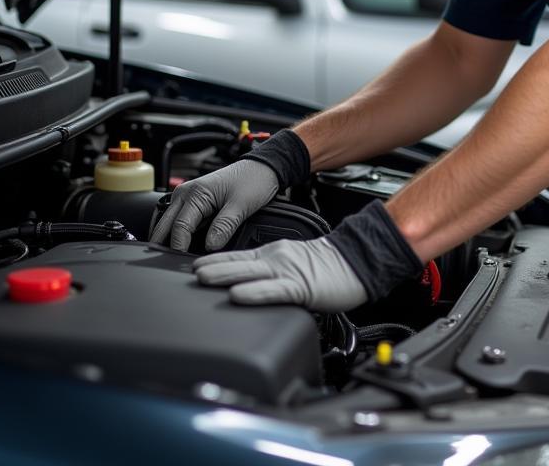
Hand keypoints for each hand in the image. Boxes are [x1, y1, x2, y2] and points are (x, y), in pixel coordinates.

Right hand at [150, 159, 279, 251]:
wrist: (262, 168)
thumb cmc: (253, 181)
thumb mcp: (242, 205)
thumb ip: (224, 226)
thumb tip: (209, 247)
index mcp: (195, 193)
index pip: (179, 227)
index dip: (180, 247)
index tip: (183, 263)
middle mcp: (185, 194)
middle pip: (165, 227)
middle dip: (166, 246)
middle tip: (172, 264)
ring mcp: (187, 198)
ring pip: (169, 225)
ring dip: (170, 240)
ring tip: (177, 258)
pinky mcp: (192, 203)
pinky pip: (179, 222)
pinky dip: (179, 234)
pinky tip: (186, 247)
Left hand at [193, 237, 367, 310]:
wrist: (358, 260)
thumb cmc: (330, 266)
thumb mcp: (294, 263)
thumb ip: (273, 272)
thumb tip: (249, 282)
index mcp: (275, 254)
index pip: (240, 255)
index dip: (216, 260)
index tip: (194, 265)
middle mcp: (277, 259)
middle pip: (239, 262)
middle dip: (213, 267)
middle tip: (190, 272)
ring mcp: (288, 272)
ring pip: (251, 273)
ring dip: (226, 275)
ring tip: (204, 278)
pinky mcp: (301, 287)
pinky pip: (273, 291)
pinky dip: (254, 292)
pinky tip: (239, 294)